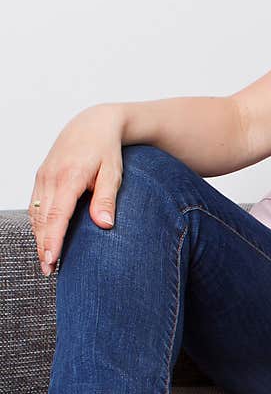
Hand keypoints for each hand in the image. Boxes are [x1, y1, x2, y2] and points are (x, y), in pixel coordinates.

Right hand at [30, 104, 124, 275]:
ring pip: (36, 213)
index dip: (52, 240)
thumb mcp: (113, 173)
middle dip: (43, 246)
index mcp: (68, 178)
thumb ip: (107, 199)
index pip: (56, 216)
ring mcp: (42, 176)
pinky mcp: (41, 177)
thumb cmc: (107, 149)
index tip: (51, 260)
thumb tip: (105, 226)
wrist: (93, 123)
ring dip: (39, 237)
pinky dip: (38, 223)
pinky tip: (44, 237)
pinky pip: (35, 205)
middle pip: (42, 219)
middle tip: (49, 270)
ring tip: (47, 260)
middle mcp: (50, 178)